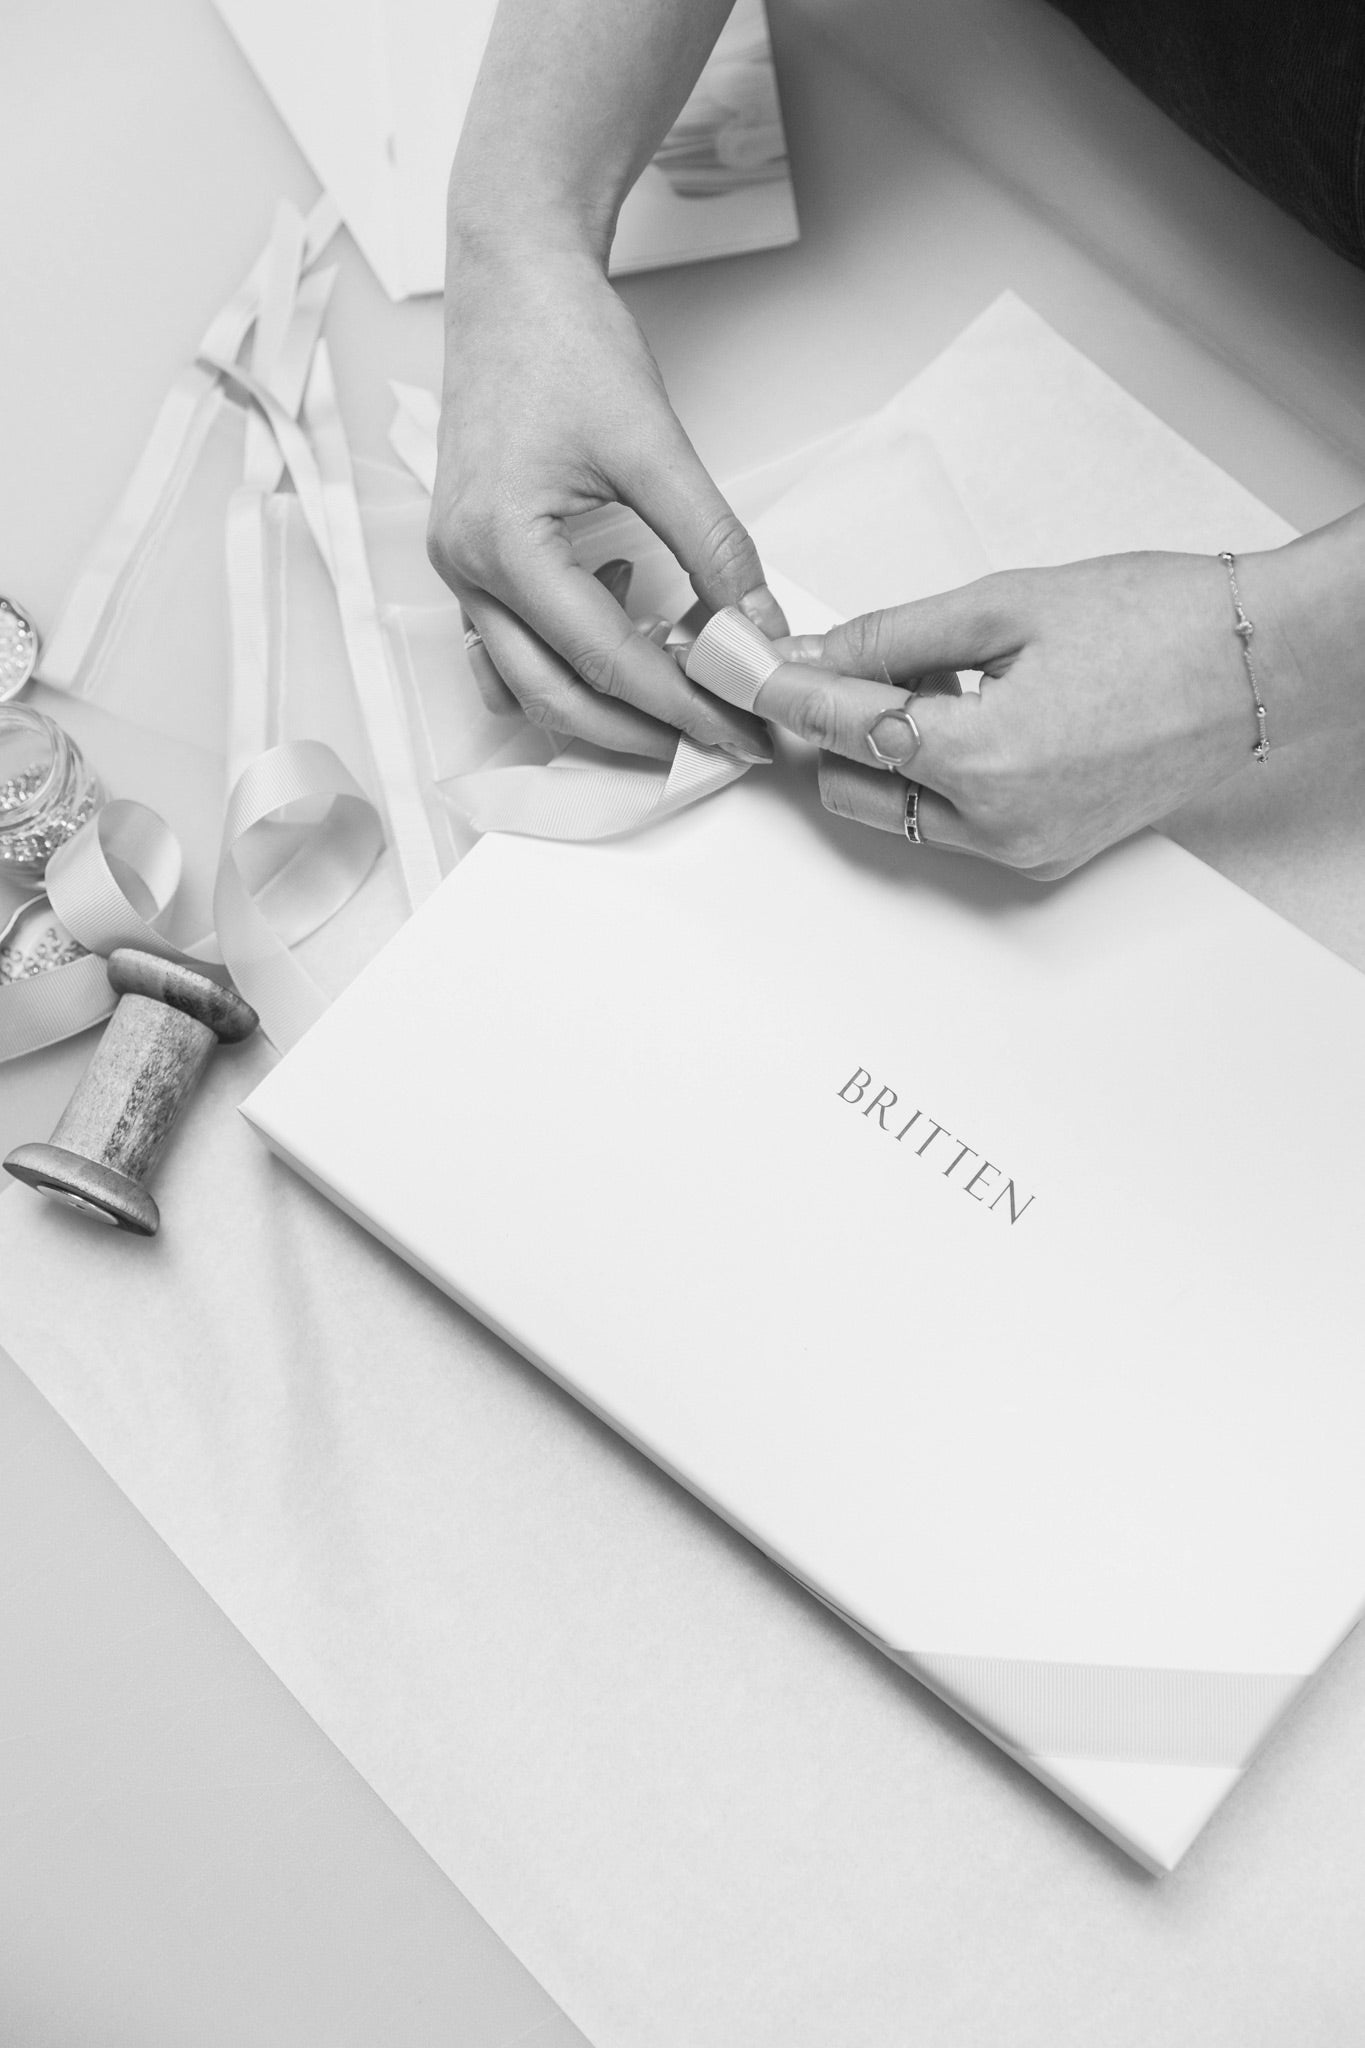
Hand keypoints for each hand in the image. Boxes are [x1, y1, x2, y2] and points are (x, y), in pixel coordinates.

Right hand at [428, 227, 783, 763]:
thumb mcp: (656, 444)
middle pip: (555, 698)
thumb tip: (761, 628)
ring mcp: (457, 568)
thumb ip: (714, 545)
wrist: (511, 277)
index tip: (742, 730)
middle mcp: (465, 569)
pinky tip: (621, 634)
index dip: (681, 705)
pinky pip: (506, 648)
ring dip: (597, 711)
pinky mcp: (468, 557)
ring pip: (524, 686)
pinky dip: (562, 667)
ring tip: (676, 709)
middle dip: (641, 733)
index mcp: (503, 545)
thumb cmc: (568, 342)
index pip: (606, 661)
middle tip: (717, 744)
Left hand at [761, 551, 1303, 877]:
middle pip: (853, 792)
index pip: (841, 729)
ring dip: (884, 754)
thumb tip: (815, 656)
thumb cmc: (1159, 622)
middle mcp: (998, 824)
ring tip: (933, 677)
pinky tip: (971, 712)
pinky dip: (937, 775)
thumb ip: (893, 636)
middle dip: (830, 731)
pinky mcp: (1046, 853)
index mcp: (983, 758)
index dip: (783, 693)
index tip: (745, 672)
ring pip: (900, 814)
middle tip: (838, 666)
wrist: (1261, 664)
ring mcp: (1023, 848)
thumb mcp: (1005, 604)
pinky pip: (953, 823)